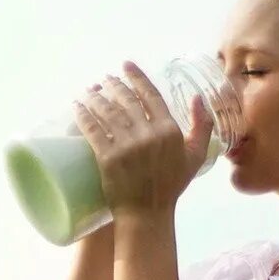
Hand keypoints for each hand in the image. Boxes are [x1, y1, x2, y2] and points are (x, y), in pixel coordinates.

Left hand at [72, 61, 213, 217]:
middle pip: (126, 100)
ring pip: (107, 112)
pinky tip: (76, 107)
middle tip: (104, 79)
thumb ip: (202, 126)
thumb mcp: (196, 155)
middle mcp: (148, 134)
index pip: (150, 95)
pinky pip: (93, 130)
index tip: (126, 65)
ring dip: (95, 97)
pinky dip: (83, 115)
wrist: (148, 214)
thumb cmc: (171, 186)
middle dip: (113, 85)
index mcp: (169, 130)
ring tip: (88, 91)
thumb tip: (198, 97)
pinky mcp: (108, 158)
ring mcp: (127, 146)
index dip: (137, 77)